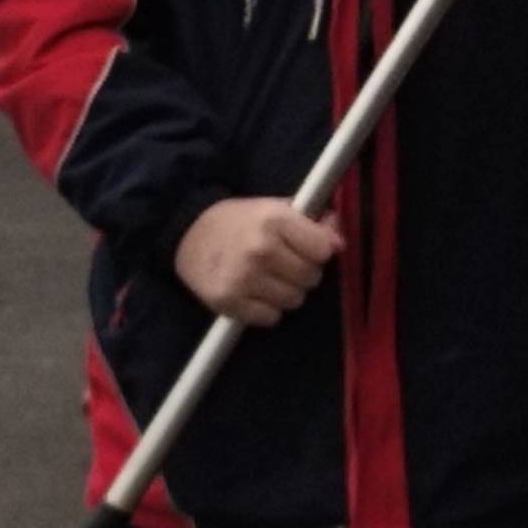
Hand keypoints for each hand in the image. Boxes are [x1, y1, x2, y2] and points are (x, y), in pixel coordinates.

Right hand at [173, 198, 342, 328]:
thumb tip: (339, 242)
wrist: (187, 232)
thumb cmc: (238, 220)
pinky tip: (255, 293)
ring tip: (269, 278)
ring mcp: (244, 278)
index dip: (319, 251)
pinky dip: (268, 309)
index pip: (323, 250)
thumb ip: (311, 222)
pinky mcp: (228, 302)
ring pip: (294, 301)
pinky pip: (271, 318)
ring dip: (287, 292)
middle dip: (304, 272)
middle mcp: (261, 250)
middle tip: (285, 264)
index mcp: (275, 220)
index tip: (308, 249)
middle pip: (311, 278)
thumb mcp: (275, 208)